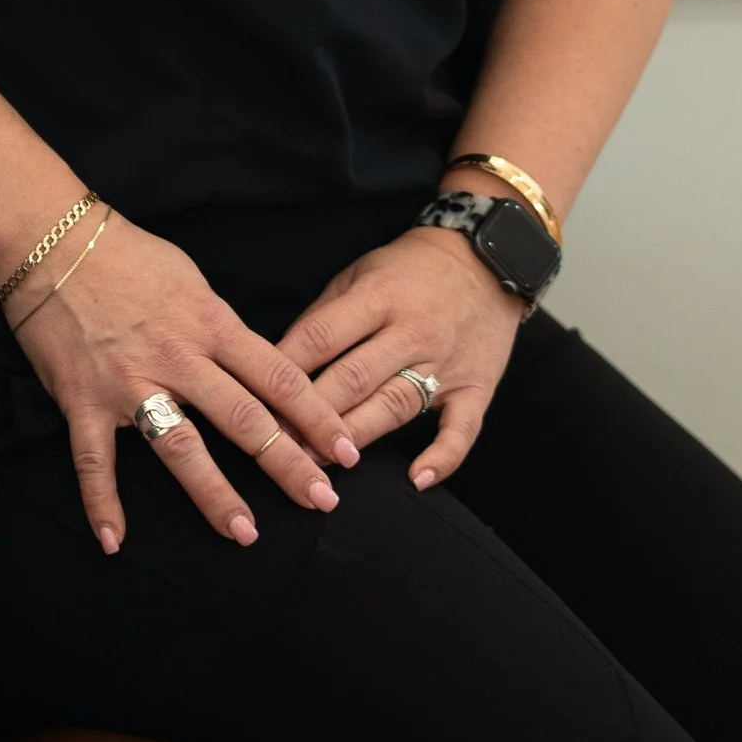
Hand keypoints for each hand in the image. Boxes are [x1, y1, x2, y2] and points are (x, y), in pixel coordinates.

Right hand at [17, 212, 359, 550]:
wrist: (50, 242)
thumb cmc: (125, 254)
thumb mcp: (191, 280)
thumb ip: (222, 328)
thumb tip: (252, 367)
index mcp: (209, 323)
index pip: (277, 377)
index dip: (317, 417)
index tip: (347, 452)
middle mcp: (177, 358)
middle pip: (244, 418)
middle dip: (287, 464)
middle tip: (322, 501)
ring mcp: (129, 383)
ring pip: (181, 448)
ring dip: (215, 495)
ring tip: (245, 533)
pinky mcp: (83, 401)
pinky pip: (94, 461)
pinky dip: (101, 502)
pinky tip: (114, 541)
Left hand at [274, 226, 529, 488]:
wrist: (487, 261)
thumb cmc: (409, 270)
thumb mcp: (360, 273)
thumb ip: (324, 316)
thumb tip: (281, 362)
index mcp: (378, 297)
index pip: (321, 337)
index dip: (285, 371)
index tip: (254, 399)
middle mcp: (412, 331)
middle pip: (353, 378)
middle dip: (311, 415)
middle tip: (276, 445)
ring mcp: (447, 363)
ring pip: (395, 406)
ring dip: (356, 437)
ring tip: (321, 465)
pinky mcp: (477, 389)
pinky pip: (462, 430)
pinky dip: (442, 458)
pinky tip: (415, 480)